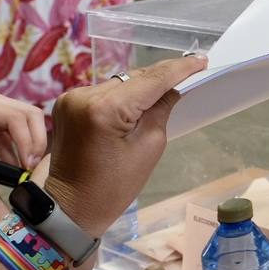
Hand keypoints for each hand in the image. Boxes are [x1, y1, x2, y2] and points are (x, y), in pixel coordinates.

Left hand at [0, 93, 47, 179]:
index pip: (18, 118)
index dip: (28, 141)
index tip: (28, 165)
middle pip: (30, 115)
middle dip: (37, 140)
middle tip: (32, 166)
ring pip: (25, 123)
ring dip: (29, 144)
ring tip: (26, 170)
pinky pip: (11, 134)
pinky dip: (16, 149)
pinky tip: (13, 167)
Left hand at [42, 56, 207, 236]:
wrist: (70, 208)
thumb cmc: (113, 187)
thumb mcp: (149, 148)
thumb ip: (161, 110)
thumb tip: (172, 88)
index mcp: (106, 109)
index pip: (151, 80)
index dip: (179, 69)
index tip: (201, 60)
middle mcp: (85, 95)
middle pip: (134, 78)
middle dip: (161, 77)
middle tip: (190, 73)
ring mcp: (72, 98)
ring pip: (120, 82)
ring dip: (141, 86)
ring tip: (165, 90)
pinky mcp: (67, 103)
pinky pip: (105, 91)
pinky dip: (123, 95)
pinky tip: (137, 102)